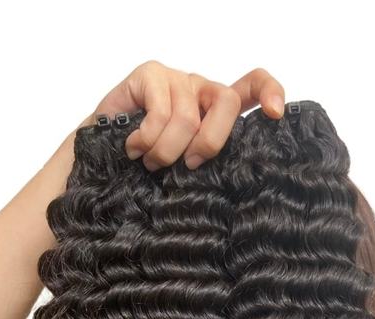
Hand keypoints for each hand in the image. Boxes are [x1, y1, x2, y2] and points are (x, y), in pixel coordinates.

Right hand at [76, 60, 285, 169]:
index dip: (269, 93)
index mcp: (216, 112)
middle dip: (210, 141)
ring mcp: (176, 80)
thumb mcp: (186, 171)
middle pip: (227, 101)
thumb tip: (237, 187)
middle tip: (188, 165)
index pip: (252, 87)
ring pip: (188, 116)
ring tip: (149, 163)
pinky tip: (134, 149)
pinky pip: (161, 110)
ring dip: (167, 151)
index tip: (275, 115)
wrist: (98, 161)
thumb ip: (209, 165)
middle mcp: (200, 91)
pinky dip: (147, 139)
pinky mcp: (150, 75)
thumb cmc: (146, 170)